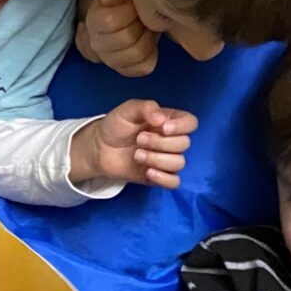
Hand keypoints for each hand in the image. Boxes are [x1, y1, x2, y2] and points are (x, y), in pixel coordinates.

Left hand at [71, 99, 196, 188]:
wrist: (100, 147)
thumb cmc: (116, 126)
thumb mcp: (128, 110)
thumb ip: (146, 108)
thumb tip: (162, 119)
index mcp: (168, 121)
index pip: (190, 122)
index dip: (182, 126)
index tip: (163, 128)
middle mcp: (171, 140)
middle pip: (184, 144)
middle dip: (160, 143)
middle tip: (139, 139)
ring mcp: (166, 159)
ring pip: (179, 163)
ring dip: (157, 159)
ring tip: (137, 155)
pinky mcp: (159, 176)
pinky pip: (174, 182)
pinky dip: (163, 178)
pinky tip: (148, 171)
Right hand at [74, 0, 158, 77]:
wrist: (119, 15)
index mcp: (94, 22)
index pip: (110, 21)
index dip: (129, 10)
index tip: (134, 3)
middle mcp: (99, 45)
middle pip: (126, 38)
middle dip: (141, 23)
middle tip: (145, 15)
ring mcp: (113, 61)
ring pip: (137, 53)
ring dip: (148, 37)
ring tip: (148, 27)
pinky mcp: (129, 70)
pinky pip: (144, 67)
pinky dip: (152, 53)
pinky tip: (148, 41)